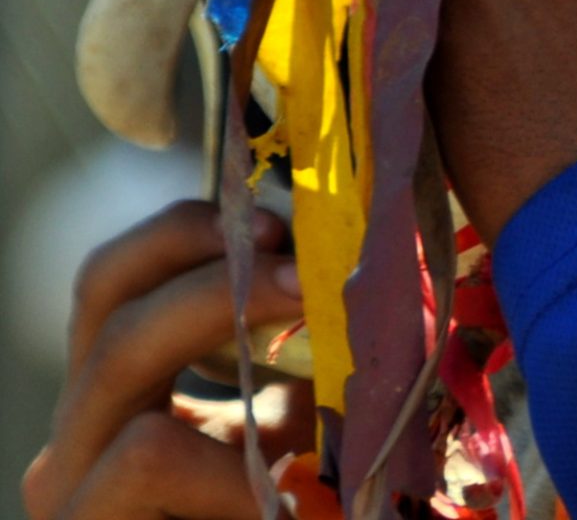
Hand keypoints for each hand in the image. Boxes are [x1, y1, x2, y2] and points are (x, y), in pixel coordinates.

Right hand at [22, 201, 308, 519]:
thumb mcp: (294, 439)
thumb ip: (308, 373)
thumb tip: (383, 279)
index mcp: (127, 390)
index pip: (123, 273)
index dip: (191, 227)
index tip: (282, 217)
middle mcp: (80, 429)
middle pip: (106, 290)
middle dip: (214, 258)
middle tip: (305, 262)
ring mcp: (67, 487)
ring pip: (118, 358)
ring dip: (225, 320)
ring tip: (315, 318)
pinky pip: (140, 458)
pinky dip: (224, 454)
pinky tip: (282, 486)